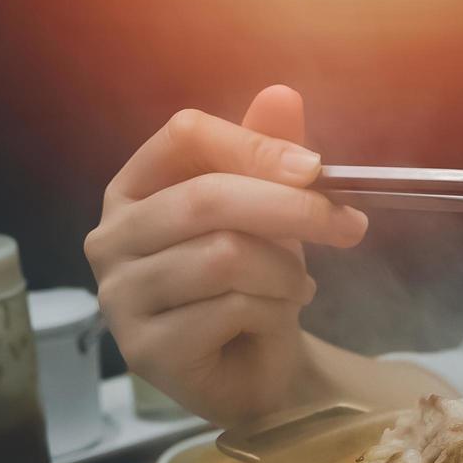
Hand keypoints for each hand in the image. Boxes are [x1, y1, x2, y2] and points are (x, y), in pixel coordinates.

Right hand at [85, 86, 367, 425]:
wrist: (258, 367)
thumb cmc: (257, 280)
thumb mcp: (272, 210)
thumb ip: (270, 153)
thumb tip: (281, 94)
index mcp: (135, 188)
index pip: (184, 136)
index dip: (255, 146)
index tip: (317, 170)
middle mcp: (112, 238)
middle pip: (208, 199)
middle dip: (293, 210)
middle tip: (350, 227)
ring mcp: (120, 297)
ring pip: (225, 258)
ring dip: (286, 273)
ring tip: (297, 286)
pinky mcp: (146, 349)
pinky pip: (229, 310)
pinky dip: (274, 311)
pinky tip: (275, 317)